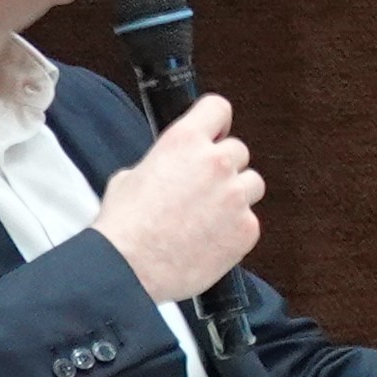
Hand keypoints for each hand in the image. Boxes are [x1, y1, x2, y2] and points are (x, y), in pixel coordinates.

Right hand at [93, 93, 262, 303]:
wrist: (129, 268)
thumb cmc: (124, 225)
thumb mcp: (132, 176)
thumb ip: (163, 163)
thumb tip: (173, 168)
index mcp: (184, 141)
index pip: (218, 108)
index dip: (216, 122)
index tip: (214, 133)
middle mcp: (216, 163)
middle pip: (239, 150)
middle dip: (223, 166)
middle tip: (202, 188)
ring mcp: (235, 196)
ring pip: (252, 183)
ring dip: (236, 194)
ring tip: (209, 215)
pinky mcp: (247, 229)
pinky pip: (250, 220)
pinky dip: (235, 229)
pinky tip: (209, 240)